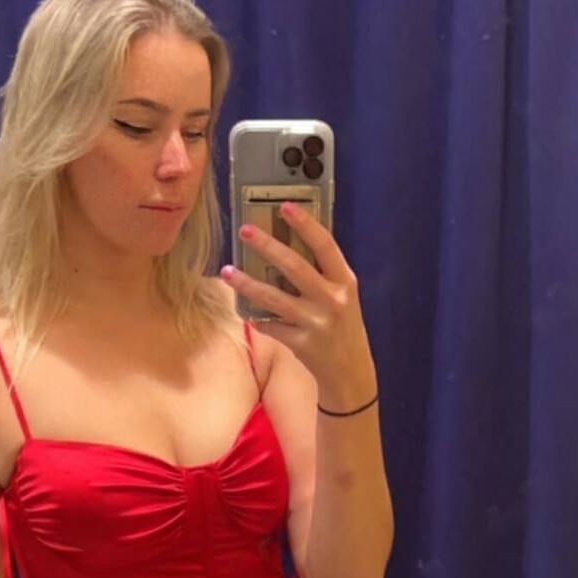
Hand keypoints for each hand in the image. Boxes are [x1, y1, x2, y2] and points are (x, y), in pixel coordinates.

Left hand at [221, 202, 377, 409]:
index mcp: (345, 281)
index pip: (325, 246)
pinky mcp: (302, 344)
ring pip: (275, 298)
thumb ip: (322, 273)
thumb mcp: (342, 296)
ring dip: (247, 284)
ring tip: (226, 271)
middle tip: (244, 230)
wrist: (350, 371)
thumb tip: (286, 243)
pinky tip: (247, 313)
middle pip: (295, 267)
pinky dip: (258, 319)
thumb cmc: (342, 326)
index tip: (285, 206)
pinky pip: (271, 327)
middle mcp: (332, 300)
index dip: (305, 224)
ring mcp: (316, 323)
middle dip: (267, 246)